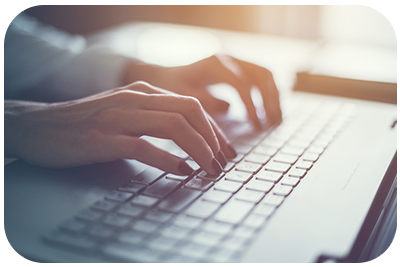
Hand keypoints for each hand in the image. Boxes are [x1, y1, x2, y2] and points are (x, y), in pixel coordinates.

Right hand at [4, 82, 236, 174]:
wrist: (41, 126)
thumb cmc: (88, 122)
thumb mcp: (125, 109)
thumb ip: (154, 115)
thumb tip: (189, 134)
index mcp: (143, 92)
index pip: (191, 106)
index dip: (213, 129)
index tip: (224, 150)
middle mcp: (135, 99)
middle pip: (189, 112)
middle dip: (213, 139)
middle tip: (222, 162)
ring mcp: (119, 117)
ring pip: (173, 126)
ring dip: (199, 149)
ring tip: (209, 169)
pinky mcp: (104, 138)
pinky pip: (144, 147)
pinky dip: (169, 160)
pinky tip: (182, 171)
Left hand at [125, 55, 281, 127]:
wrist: (167, 77)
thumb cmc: (173, 88)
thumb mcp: (183, 96)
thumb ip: (204, 101)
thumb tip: (229, 108)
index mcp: (215, 64)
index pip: (242, 84)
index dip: (252, 106)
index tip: (257, 126)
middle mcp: (229, 59)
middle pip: (261, 75)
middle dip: (270, 100)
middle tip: (272, 124)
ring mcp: (236, 62)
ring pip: (265, 75)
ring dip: (274, 97)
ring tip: (276, 120)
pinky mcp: (239, 69)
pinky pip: (261, 79)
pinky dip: (269, 94)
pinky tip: (271, 112)